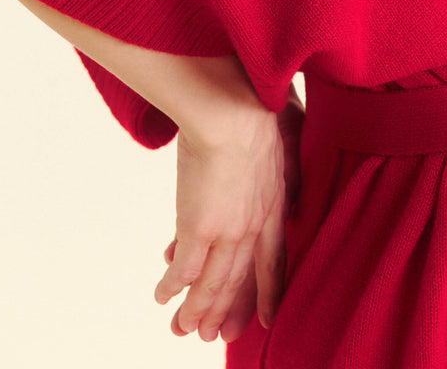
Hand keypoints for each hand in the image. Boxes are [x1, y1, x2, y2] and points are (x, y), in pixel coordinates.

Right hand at [154, 85, 300, 343]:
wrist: (235, 109)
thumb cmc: (255, 110)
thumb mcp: (279, 142)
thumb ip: (276, 166)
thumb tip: (283, 173)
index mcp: (276, 205)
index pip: (274, 258)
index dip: (269, 290)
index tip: (266, 318)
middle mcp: (255, 224)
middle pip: (240, 278)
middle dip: (225, 310)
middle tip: (211, 336)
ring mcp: (228, 229)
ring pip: (212, 282)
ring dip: (196, 309)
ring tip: (182, 329)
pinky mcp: (199, 226)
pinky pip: (185, 268)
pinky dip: (173, 285)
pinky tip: (163, 296)